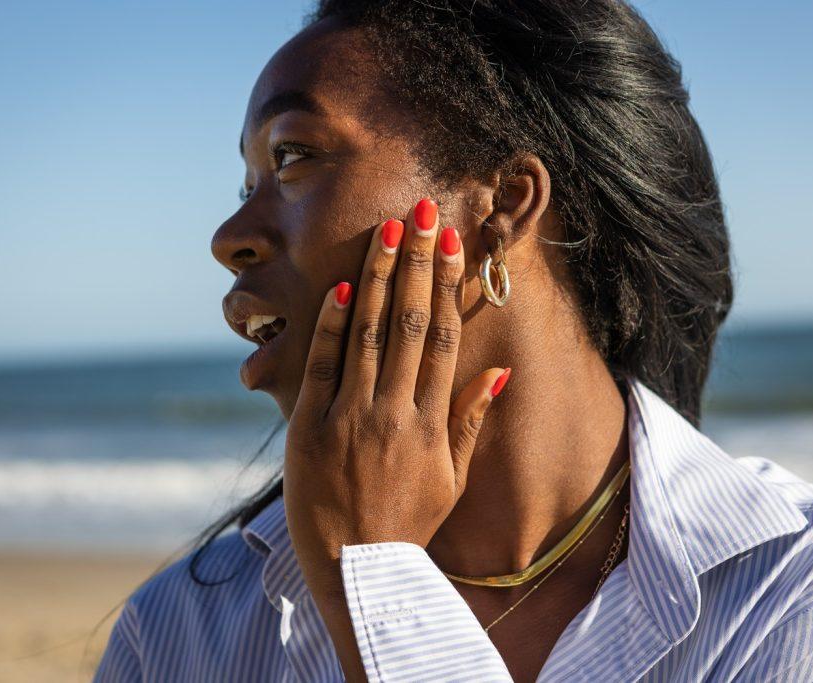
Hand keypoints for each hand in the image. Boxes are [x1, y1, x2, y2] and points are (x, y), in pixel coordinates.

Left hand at [282, 197, 510, 593]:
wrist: (358, 568)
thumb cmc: (410, 522)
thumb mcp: (453, 478)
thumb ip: (472, 420)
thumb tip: (500, 371)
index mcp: (434, 422)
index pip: (445, 338)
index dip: (447, 285)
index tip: (449, 242)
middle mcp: (397, 412)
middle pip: (411, 323)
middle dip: (416, 264)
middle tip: (420, 213)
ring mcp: (353, 418)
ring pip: (369, 335)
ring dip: (379, 280)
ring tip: (386, 233)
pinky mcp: (312, 429)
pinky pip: (323, 368)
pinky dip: (332, 327)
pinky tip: (342, 288)